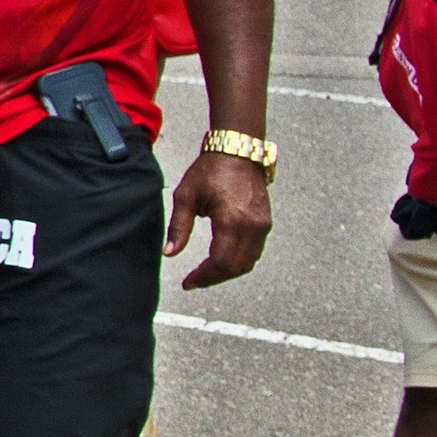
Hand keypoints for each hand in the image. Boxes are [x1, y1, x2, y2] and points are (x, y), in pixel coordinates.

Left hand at [166, 144, 271, 288]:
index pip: (221, 262)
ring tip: (205, 274)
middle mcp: (253, 227)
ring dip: (227, 272)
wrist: (238, 152)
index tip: (188, 283)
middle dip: (214, 278)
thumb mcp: (186, 196)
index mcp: (232, 221)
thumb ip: (178, 227)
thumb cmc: (209, 171)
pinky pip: (254, 251)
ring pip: (248, 262)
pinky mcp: (266, 223)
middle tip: (194, 281)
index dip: (204, 277)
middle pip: (236, 267)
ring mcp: (263, 226)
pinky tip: (220, 261)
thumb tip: (170, 254)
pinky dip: (238, 261)